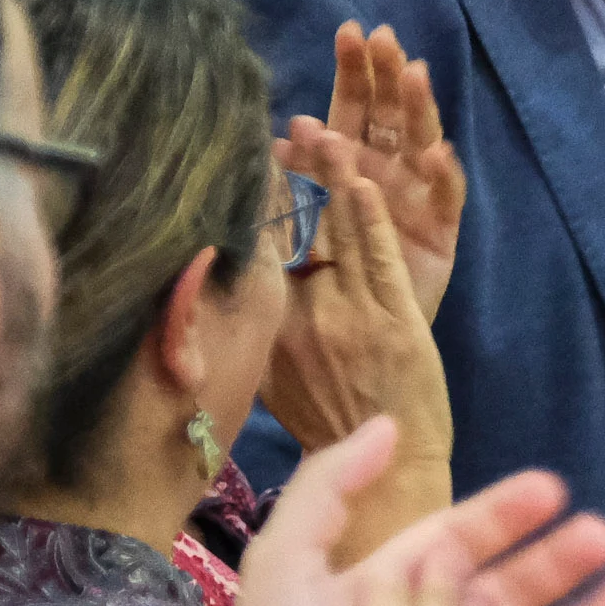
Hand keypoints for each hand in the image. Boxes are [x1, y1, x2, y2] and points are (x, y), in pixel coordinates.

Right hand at [262, 126, 454, 463]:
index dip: (257, 202)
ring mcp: (351, 318)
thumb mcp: (268, 377)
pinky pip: (381, 261)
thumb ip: (247, 329)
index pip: (260, 250)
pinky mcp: (396, 323)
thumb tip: (208, 290)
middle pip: (297, 232)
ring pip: (340, 236)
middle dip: (296, 176)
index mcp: (271, 328)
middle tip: (287, 127)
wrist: (384, 479)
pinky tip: (364, 183)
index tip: (249, 157)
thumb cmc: (327, 426)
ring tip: (326, 132)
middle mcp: (304, 318)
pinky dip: (372, 221)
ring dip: (335, 180)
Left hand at [285, 24, 463, 321]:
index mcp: (349, 167)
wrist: (355, 358)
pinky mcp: (441, 236)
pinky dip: (441, 177)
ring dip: (418, 110)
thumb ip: (286, 187)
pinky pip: (445, 201)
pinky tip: (436, 153)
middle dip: (388, 76)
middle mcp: (387, 176)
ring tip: (414, 75)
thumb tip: (272, 143)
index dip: (353, 72)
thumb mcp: (291, 230)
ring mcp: (416, 203)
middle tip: (384, 38)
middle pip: (390, 116)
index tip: (348, 32)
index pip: (353, 107)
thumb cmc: (315, 296)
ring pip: (421, 145)